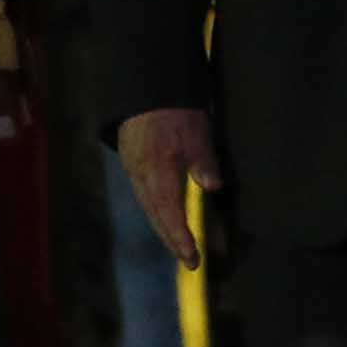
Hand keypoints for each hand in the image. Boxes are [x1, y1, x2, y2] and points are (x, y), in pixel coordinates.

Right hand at [116, 107, 221, 272]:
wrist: (143, 86)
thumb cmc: (174, 109)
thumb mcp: (196, 132)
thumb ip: (204, 161)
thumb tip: (213, 187)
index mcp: (158, 174)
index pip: (170, 215)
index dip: (181, 239)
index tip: (193, 258)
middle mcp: (142, 177)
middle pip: (157, 217)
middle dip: (172, 240)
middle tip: (190, 260)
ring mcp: (134, 170)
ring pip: (149, 207)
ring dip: (164, 227)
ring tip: (180, 244)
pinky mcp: (133, 162)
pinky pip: (145, 195)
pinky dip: (157, 210)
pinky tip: (166, 214)